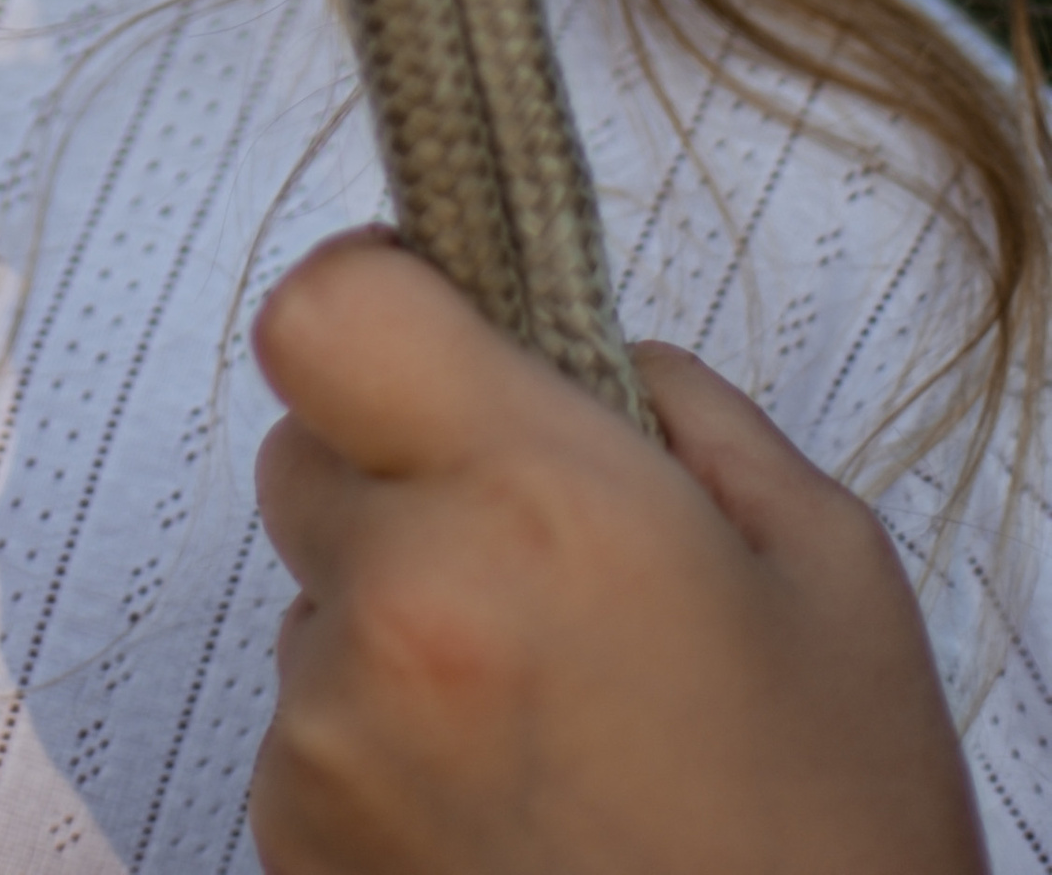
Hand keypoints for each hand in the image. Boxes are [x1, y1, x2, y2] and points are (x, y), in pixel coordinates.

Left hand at [250, 228, 987, 874]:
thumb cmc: (828, 828)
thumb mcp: (821, 562)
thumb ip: (674, 405)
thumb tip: (563, 341)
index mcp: (529, 503)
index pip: (325, 312)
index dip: (378, 300)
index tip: (440, 334)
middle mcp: (402, 609)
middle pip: (305, 449)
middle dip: (397, 473)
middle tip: (529, 560)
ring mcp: (332, 737)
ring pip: (314, 595)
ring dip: (395, 620)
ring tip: (547, 718)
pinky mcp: (293, 840)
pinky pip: (309, 723)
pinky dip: (382, 742)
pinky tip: (507, 802)